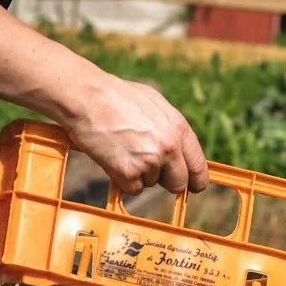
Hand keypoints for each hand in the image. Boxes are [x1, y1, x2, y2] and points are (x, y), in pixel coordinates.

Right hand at [63, 73, 208, 196]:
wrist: (87, 98)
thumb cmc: (117, 97)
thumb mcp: (155, 104)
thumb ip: (171, 128)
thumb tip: (179, 148)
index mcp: (178, 128)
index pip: (198, 167)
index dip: (195, 181)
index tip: (192, 187)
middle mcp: (168, 147)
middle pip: (178, 184)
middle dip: (166, 181)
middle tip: (149, 169)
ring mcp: (148, 162)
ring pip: (151, 184)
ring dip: (139, 174)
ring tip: (123, 149)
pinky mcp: (127, 173)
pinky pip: (131, 189)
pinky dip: (122, 180)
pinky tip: (114, 159)